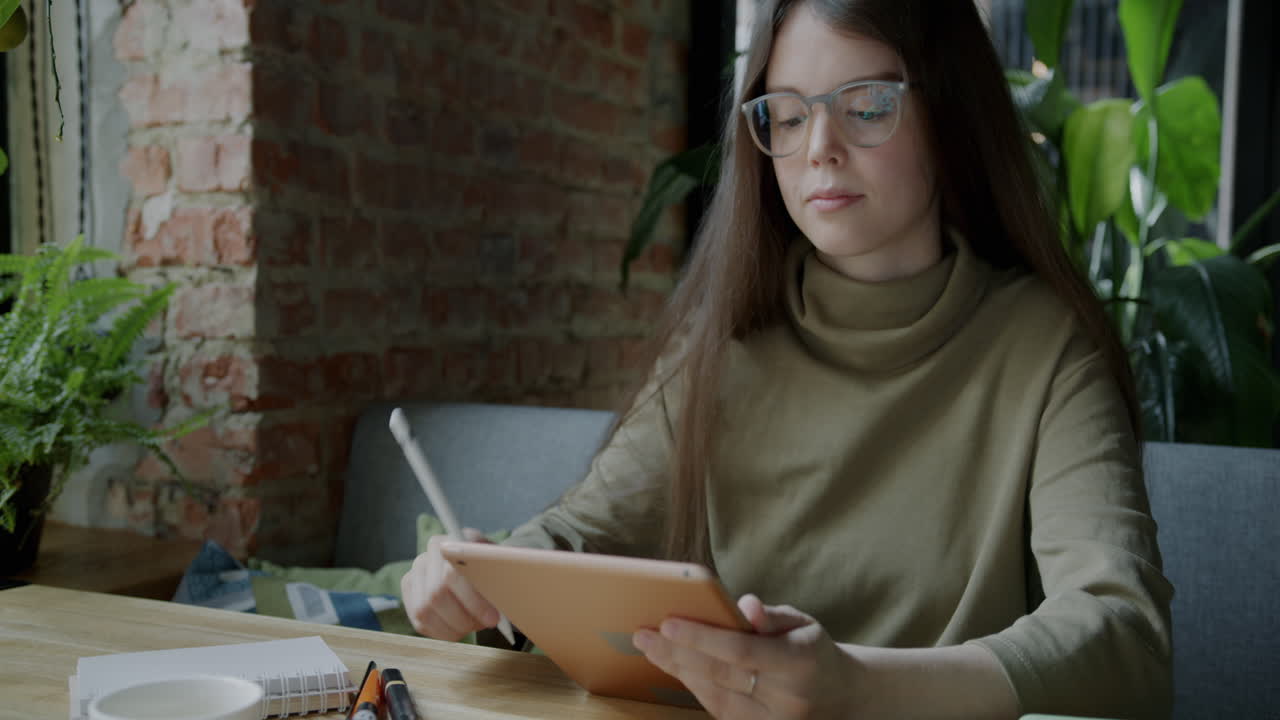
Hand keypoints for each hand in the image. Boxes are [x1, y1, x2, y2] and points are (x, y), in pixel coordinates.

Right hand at [400, 528, 501, 640]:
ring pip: (424, 610)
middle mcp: (429, 553)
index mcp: (453, 540)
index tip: (493, 619)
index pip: (454, 575)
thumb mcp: (502, 564)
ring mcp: (416, 571)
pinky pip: (419, 620)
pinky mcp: (410, 589)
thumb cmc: (492, 564)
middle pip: (436, 595)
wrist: (477, 560)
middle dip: (464, 618)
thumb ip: (503, 574)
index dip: (473, 602)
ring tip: (473, 626)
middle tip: (485, 625)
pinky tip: (458, 629)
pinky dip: (441, 631)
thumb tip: (505, 598)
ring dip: (453, 627)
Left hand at [632, 594, 858, 718]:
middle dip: (677, 653)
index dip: (702, 637)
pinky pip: (719, 710)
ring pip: (714, 696)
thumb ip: (772, 615)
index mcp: (799, 663)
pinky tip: (676, 667)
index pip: (741, 650)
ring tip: (652, 647)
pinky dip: (695, 687)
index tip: (668, 622)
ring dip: (679, 670)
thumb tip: (745, 603)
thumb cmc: (812, 650)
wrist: (840, 696)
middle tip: (644, 634)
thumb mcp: (802, 623)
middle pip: (720, 675)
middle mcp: (787, 699)